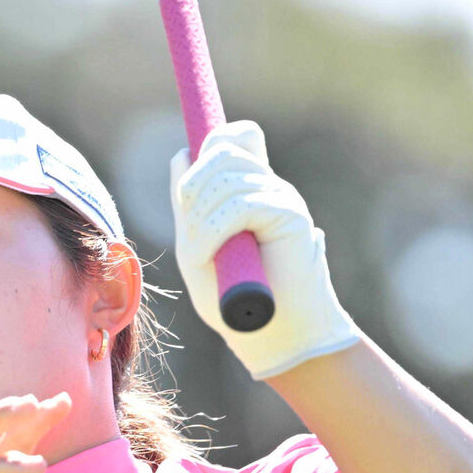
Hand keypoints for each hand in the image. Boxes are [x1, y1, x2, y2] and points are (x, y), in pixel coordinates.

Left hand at [169, 120, 360, 380]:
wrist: (273, 335)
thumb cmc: (231, 299)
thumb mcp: (195, 247)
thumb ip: (189, 206)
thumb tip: (182, 155)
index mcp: (247, 189)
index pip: (229, 138)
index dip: (203, 153)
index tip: (187, 198)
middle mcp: (266, 186)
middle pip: (222, 149)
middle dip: (194, 186)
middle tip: (188, 231)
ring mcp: (281, 198)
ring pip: (228, 177)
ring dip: (201, 219)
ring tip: (198, 257)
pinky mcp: (290, 215)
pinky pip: (242, 205)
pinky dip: (214, 231)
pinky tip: (206, 258)